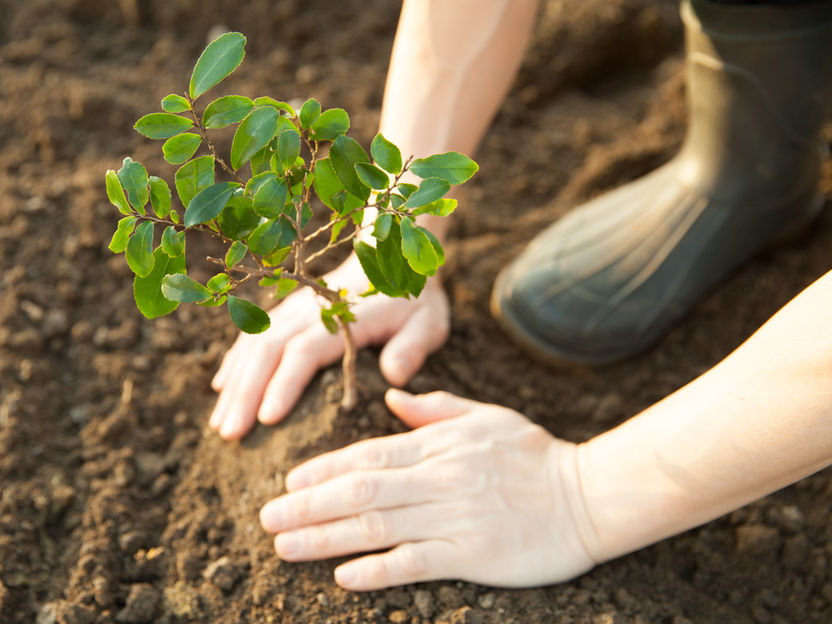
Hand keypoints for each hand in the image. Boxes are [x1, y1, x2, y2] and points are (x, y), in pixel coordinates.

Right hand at [209, 254, 449, 438]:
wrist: (392, 258)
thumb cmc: (412, 300)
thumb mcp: (427, 322)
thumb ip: (412, 348)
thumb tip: (394, 376)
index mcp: (342, 318)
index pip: (305, 352)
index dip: (284, 384)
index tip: (266, 420)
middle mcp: (309, 311)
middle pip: (268, 351)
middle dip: (246, 393)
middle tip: (230, 434)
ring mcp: (293, 309)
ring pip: (254, 345)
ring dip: (235, 384)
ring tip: (220, 425)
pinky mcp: (286, 312)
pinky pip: (253, 335)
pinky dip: (235, 362)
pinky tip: (222, 389)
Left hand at [259, 389, 596, 589]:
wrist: (590, 494)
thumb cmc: (534, 454)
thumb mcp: (486, 417)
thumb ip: (435, 408)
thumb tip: (391, 398)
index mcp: (440, 443)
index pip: (369, 454)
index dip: (325, 469)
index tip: (290, 481)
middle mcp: (441, 478)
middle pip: (362, 491)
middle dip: (309, 505)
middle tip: (267, 518)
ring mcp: (456, 516)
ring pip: (378, 527)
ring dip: (326, 538)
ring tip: (285, 546)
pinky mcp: (474, 553)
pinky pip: (416, 562)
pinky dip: (377, 569)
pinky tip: (343, 576)